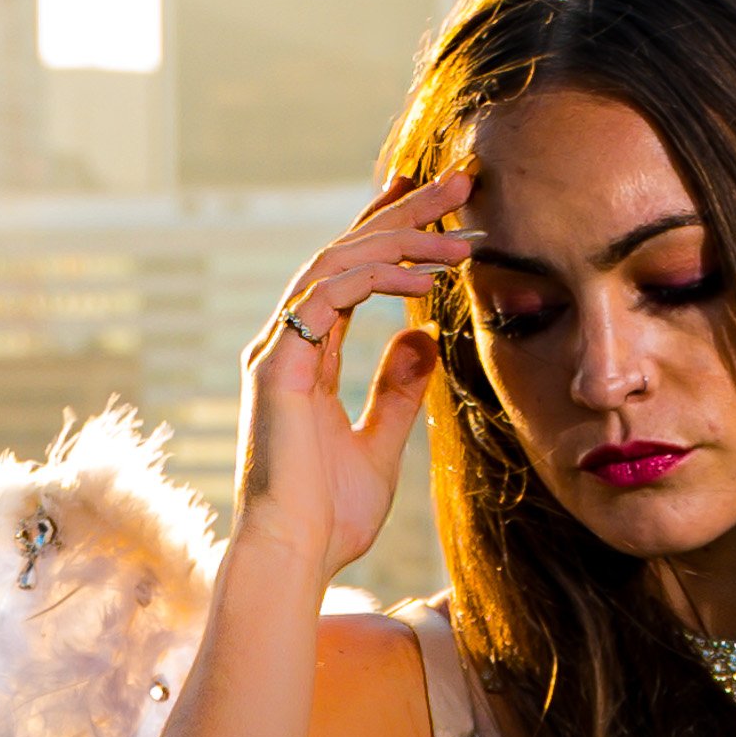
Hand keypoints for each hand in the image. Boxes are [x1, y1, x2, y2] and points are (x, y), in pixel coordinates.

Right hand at [229, 171, 478, 576]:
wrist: (295, 556)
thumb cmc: (330, 517)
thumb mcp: (380, 446)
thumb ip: (398, 391)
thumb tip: (421, 339)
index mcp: (305, 358)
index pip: (348, 272)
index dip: (385, 228)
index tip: (429, 196)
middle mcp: (286, 343)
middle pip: (344, 252)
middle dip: (402, 211)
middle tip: (456, 180)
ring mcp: (276, 350)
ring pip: (336, 262)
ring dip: (400, 239)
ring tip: (459, 231)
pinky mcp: (278, 365)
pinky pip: (328, 296)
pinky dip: (376, 277)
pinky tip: (424, 278)